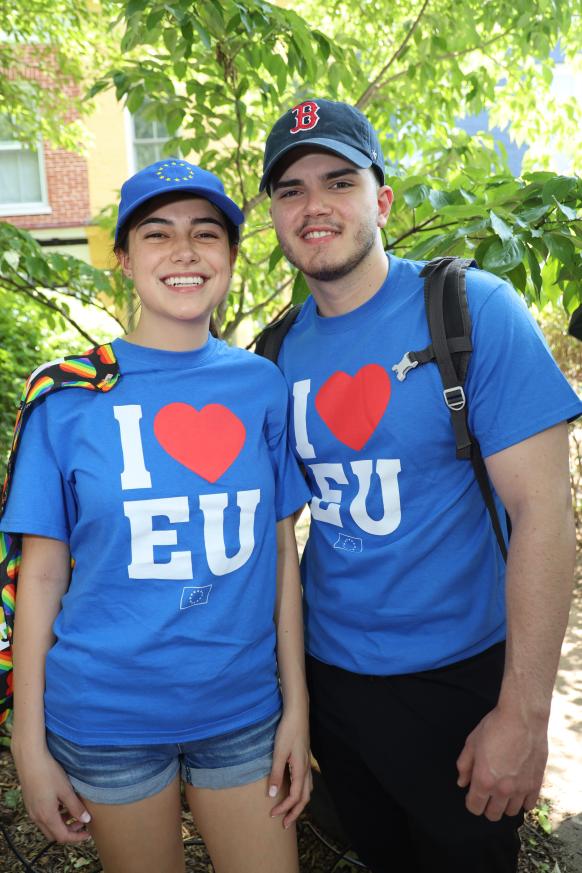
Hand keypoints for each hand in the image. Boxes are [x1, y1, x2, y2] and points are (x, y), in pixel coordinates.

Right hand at [12, 744, 91, 842]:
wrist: (30, 759)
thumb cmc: (49, 773)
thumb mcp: (66, 790)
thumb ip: (76, 807)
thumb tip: (86, 820)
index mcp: (47, 816)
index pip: (62, 837)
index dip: (76, 838)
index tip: (87, 834)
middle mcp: (37, 817)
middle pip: (54, 834)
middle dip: (69, 831)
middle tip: (82, 823)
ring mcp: (32, 810)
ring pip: (48, 825)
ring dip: (61, 823)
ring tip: (74, 812)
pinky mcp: (30, 803)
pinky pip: (42, 817)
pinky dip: (54, 816)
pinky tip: (62, 804)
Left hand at [268, 710, 311, 827]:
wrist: (297, 714)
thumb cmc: (288, 731)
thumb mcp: (279, 753)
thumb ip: (276, 774)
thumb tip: (273, 795)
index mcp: (300, 770)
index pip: (295, 797)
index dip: (284, 808)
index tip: (272, 814)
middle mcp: (306, 769)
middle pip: (305, 798)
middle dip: (295, 812)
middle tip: (285, 823)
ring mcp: (307, 763)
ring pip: (308, 790)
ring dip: (299, 803)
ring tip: (290, 811)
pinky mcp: (304, 758)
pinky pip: (306, 781)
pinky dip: (302, 792)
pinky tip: (294, 789)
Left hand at [456, 705, 547, 820]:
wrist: (523, 718)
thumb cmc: (494, 727)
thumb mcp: (472, 742)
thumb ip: (464, 765)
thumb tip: (462, 783)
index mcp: (484, 780)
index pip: (474, 807)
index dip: (471, 802)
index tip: (473, 795)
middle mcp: (502, 790)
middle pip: (493, 815)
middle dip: (487, 807)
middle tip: (487, 794)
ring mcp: (521, 789)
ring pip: (511, 812)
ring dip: (505, 805)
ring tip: (503, 791)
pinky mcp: (536, 784)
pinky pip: (529, 805)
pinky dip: (522, 802)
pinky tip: (518, 791)